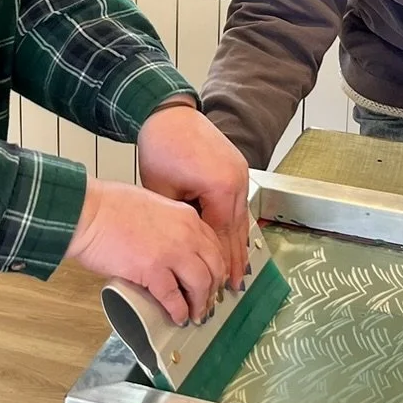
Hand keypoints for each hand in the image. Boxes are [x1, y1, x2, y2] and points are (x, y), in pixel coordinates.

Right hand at [65, 177, 228, 325]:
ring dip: (200, 304)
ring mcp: (172, 253)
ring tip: (196, 315)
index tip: (213, 278)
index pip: (213, 245)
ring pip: (201, 284)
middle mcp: (186, 234)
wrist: (88, 211)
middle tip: (208, 301)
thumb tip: (168, 244)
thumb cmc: (108, 205)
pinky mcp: (153, 271)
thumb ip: (168, 224)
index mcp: (186, 216)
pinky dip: (179, 311)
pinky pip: (174, 298)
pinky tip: (178, 317)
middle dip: (214, 288)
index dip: (216, 266)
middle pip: (214, 267)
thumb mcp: (152, 204)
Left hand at [134, 101, 250, 290]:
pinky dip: (235, 224)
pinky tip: (235, 240)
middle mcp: (237, 182)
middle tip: (234, 288)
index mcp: (221, 189)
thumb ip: (178, 223)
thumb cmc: (161, 148)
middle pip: (237, 230)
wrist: (168, 114)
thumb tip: (181, 251)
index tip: (220, 286)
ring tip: (238, 271)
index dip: (220, 264)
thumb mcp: (163, 192)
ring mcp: (240, 173)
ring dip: (238, 244)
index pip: (221, 236)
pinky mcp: (236, 168)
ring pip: (241, 218)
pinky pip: (239, 204)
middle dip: (235, 260)